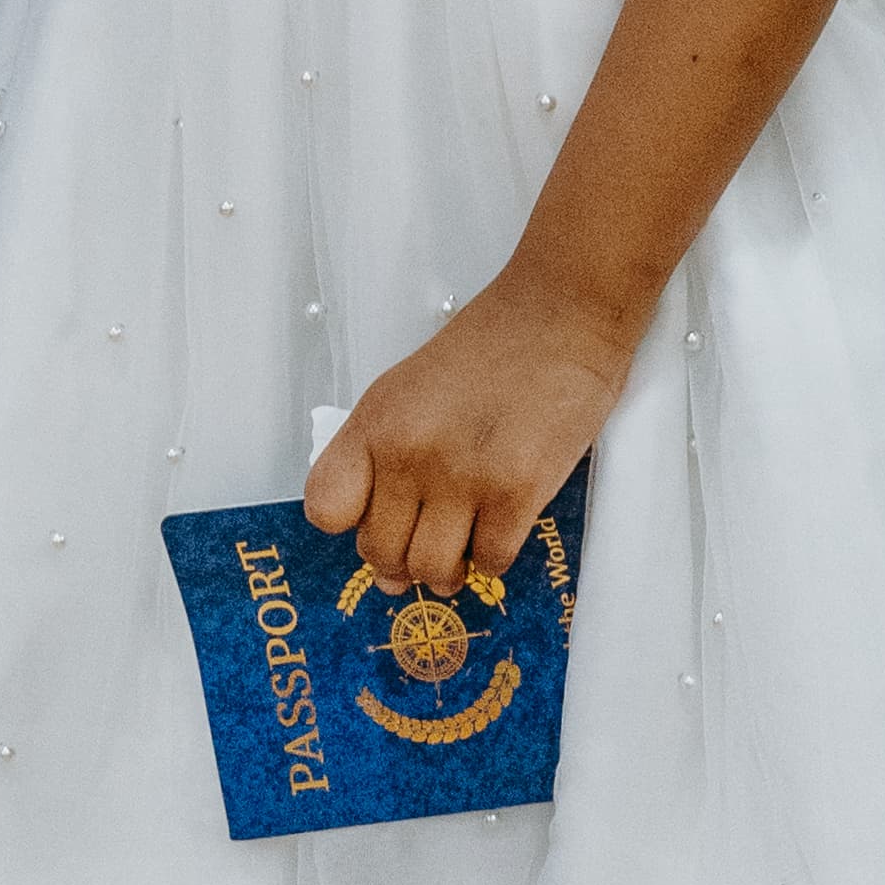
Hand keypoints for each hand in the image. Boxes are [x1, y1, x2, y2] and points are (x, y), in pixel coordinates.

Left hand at [303, 270, 633, 592]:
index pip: (325, 506)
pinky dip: (495, 557)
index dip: (353, 524)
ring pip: (432, 571)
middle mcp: (409, 450)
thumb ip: (389, 458)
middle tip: (431, 540)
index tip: (379, 517)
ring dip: (450, 569)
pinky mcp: (516, 492)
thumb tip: (389, 561)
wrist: (560, 313)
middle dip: (404, 560)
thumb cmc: (492, 348)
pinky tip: (503, 523)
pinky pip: (491, 563)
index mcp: (377, 419)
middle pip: (380, 553)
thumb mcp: (412, 388)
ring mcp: (462, 475)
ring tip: (467, 541)